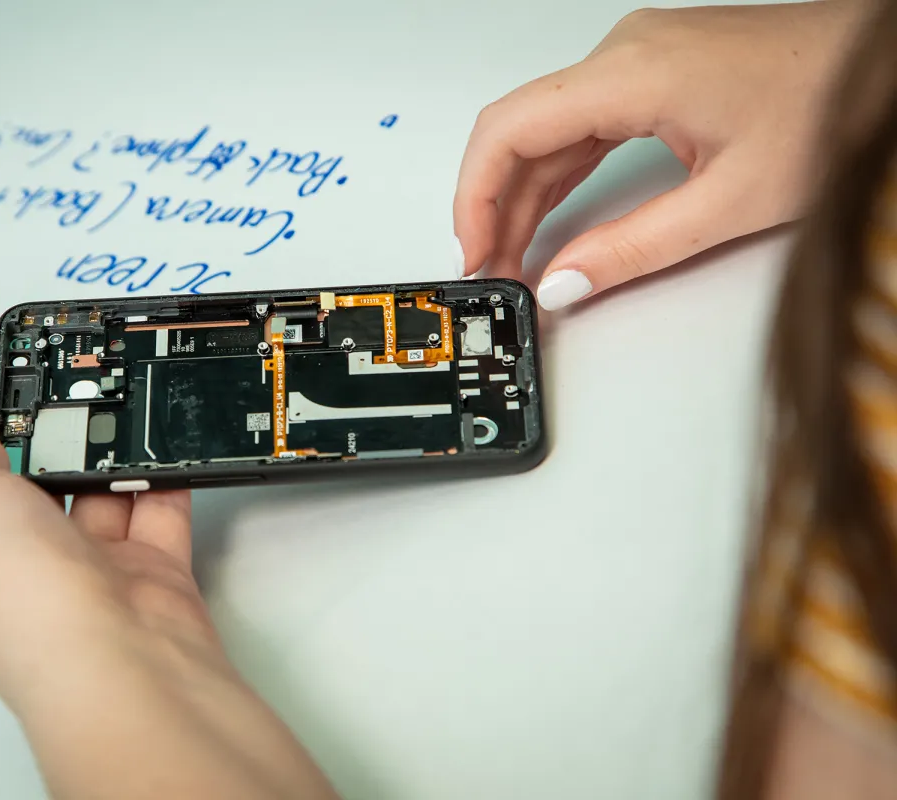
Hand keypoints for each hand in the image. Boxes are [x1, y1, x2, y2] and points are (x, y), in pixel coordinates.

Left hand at [0, 400, 337, 799]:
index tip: (6, 393)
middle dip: (53, 441)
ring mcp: (92, 574)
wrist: (117, 660)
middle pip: (37, 489)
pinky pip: (160, 515)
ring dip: (109, 457)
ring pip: (101, 499)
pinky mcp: (153, 576)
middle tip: (73, 393)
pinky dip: (165, 480)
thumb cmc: (22, 592)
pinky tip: (166, 443)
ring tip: (120, 406)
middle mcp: (25, 568)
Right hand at [453, 1, 866, 309]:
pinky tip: (549, 222)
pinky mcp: (651, 76)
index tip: (471, 252)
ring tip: (513, 260)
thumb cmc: (836, 108)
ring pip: (546, 133)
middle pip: (520, 133)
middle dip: (494, 207)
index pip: (510, 129)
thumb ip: (634, 248)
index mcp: (632, 72)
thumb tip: (564, 283)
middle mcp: (622, 56)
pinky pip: (580, 127)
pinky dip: (557, 178)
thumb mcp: (733, 201)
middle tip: (490, 272)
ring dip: (523, 197)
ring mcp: (635, 62)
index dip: (475, 196)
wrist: (889, 64)